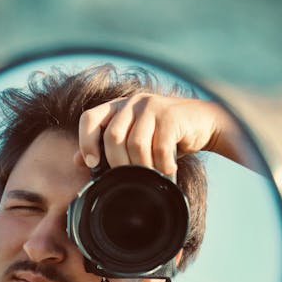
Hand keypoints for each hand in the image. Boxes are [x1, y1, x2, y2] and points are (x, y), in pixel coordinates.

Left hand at [76, 93, 247, 175]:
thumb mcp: (133, 139)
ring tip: (152, 177)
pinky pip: (160, 147)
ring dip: (143, 167)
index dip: (86, 142)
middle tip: (131, 179)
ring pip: (136, 144)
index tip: (93, 164)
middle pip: (112, 136)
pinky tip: (168, 171)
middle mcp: (132, 103)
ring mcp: (152, 106)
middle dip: (119, 164)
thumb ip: (106, 147)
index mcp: (117, 107)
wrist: (203, 122)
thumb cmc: (164, 135)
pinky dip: (162, 165)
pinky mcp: (171, 115)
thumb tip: (77, 160)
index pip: (89, 119)